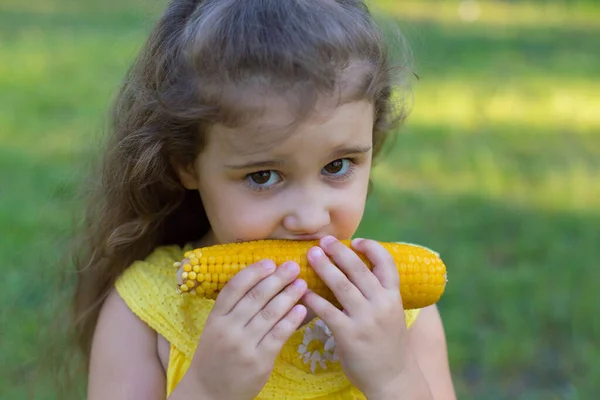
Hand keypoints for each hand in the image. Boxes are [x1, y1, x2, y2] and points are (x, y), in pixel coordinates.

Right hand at [185, 259, 307, 399]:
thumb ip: (233, 309)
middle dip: (277, 279)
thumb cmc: (215, 356)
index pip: (234, 288)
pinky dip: (291, 320)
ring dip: (288, 295)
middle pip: (255, 297)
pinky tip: (302, 308)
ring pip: (269, 314)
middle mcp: (228, 329)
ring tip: (302, 283)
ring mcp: (243, 346)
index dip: (253, 272)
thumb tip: (261, 282)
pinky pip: (278, 335)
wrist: (209, 393)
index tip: (270, 262)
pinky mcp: (259, 361)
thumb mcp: (215, 329)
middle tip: (293, 266)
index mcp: (216, 318)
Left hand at [301, 236, 424, 398]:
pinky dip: (314, 299)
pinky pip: (328, 311)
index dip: (372, 248)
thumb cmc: (388, 343)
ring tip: (311, 255)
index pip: (387, 264)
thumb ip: (379, 293)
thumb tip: (360, 267)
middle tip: (323, 240)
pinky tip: (302, 291)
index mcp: (394, 297)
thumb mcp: (392, 313)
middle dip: (340, 252)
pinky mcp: (349, 335)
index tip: (355, 240)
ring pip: (342, 286)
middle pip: (359, 269)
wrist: (393, 378)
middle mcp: (382, 304)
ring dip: (325, 267)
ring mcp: (366, 320)